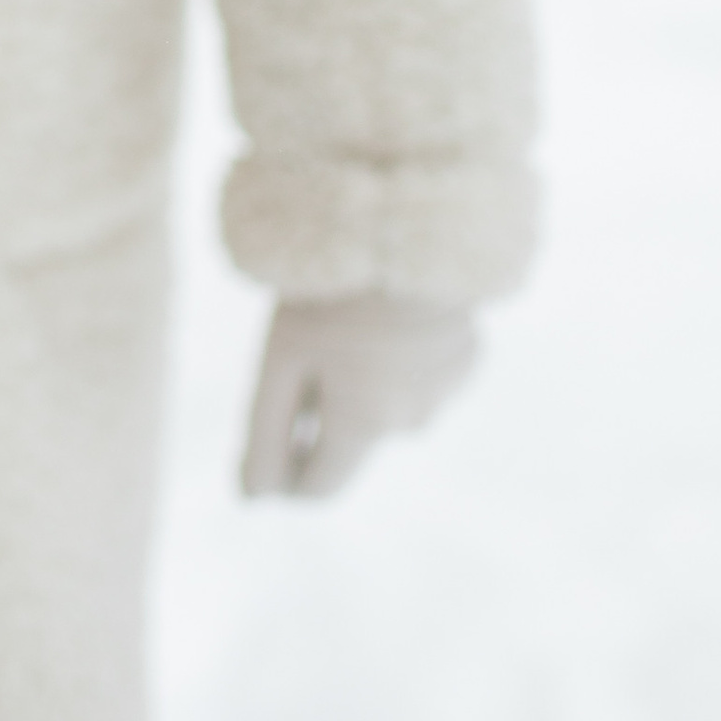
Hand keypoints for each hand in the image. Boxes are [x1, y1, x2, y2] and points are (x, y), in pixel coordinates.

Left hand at [239, 290, 478, 499]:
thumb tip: (251, 498)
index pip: (320, 486)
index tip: (265, 444)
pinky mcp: (468, 354)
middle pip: (352, 438)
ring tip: (349, 313)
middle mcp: (413, 422)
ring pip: (388, 402)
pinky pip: (421, 372)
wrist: (415, 222)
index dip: (285, 474)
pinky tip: (390, 306)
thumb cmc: (334, 291)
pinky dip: (400, 353)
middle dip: (324, 408)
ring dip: (364, 378)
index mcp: (365, 426)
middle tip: (305, 341)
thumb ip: (264, 433)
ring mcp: (447, 390)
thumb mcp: (281, 357)